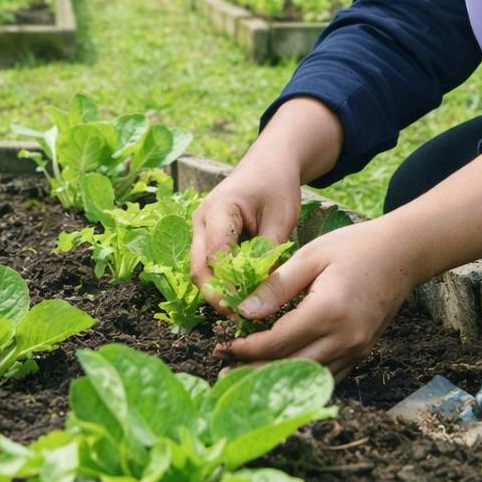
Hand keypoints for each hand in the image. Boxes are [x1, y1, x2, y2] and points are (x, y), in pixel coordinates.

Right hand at [189, 152, 301, 305]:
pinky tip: (241, 294)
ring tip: (242, 310)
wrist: (269, 164)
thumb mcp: (281, 218)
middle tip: (240, 317)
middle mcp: (201, 219)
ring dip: (217, 291)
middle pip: (199, 267)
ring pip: (200, 269)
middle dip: (217, 295)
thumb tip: (261, 290)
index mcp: (219, 209)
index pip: (216, 255)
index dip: (228, 285)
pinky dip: (221, 281)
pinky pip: (208, 264)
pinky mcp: (206, 236)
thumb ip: (268, 253)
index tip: (246, 306)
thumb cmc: (277, 186)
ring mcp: (200, 228)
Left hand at [219, 217, 419, 380]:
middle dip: (254, 371)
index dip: (247, 348)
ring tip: (245, 377)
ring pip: (308, 376)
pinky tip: (279, 374)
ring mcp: (356, 349)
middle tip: (224, 372)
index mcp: (328, 311)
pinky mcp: (362, 352)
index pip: (278, 341)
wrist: (402, 254)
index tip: (223, 347)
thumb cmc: (354, 247)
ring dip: (276, 379)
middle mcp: (345, 338)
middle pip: (290, 367)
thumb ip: (277, 286)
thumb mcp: (310, 256)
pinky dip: (300, 377)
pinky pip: (327, 375)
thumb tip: (244, 311)